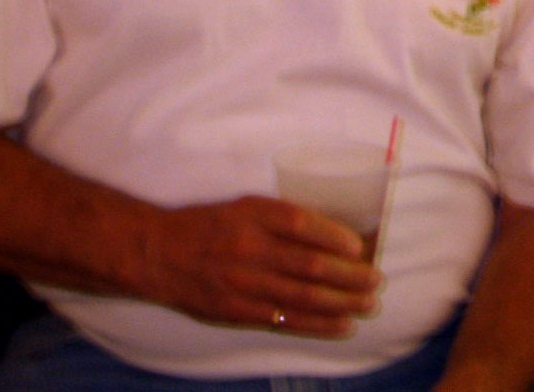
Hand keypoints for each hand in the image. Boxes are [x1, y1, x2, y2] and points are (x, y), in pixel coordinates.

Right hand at [138, 195, 380, 335]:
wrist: (156, 253)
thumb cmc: (209, 225)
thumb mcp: (245, 207)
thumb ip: (283, 219)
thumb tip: (335, 236)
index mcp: (253, 215)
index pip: (303, 224)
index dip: (336, 236)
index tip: (360, 247)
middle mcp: (249, 248)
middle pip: (310, 265)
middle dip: (350, 276)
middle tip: (377, 281)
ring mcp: (243, 282)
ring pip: (303, 295)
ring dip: (342, 303)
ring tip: (369, 304)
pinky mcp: (237, 310)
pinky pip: (284, 320)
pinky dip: (318, 324)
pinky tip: (343, 325)